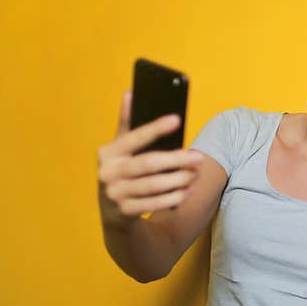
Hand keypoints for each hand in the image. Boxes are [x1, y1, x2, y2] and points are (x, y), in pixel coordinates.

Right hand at [97, 90, 202, 227]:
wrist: (112, 212)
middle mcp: (107, 173)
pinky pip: (152, 204)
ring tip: (195, 174)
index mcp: (107, 152)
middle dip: (176, 160)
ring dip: (178, 180)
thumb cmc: (122, 171)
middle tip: (199, 157)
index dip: (155, 128)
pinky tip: (186, 191)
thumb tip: (131, 93)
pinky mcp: (124, 212)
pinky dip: (172, 198)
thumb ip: (127, 124)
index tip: (176, 119)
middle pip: (147, 164)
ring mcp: (114, 194)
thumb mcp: (120, 149)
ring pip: (152, 185)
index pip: (133, 137)